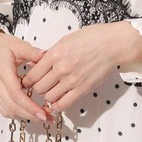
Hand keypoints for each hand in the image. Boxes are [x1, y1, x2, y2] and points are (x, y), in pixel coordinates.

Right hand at [0, 31, 53, 121]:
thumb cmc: (2, 46)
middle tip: (49, 117)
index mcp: (2, 71)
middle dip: (31, 114)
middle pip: (12, 106)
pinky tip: (30, 113)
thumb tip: (45, 54)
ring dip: (26, 116)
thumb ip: (31, 51)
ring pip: (8, 111)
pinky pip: (4, 110)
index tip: (43, 112)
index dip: (29, 106)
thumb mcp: (18, 44)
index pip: (16, 94)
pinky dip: (18, 114)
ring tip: (43, 117)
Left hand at [22, 22, 141, 112]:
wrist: (112, 43)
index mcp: (55, 54)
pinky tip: (60, 99)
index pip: (32, 74)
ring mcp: (71, 80)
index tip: (30, 81)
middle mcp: (61, 68)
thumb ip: (51, 53)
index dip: (29, 79)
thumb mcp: (66, 40)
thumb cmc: (92, 37)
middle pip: (38, 87)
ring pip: (49, 97)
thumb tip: (38, 63)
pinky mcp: (82, 89)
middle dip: (38, 87)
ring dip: (49, 95)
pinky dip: (58, 104)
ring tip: (53, 90)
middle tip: (42, 85)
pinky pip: (63, 104)